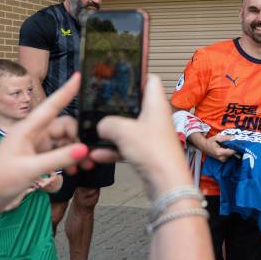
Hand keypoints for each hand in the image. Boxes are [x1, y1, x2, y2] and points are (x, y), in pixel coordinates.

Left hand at [0, 73, 89, 230]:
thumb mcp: (30, 170)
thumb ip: (58, 159)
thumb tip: (85, 149)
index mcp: (27, 129)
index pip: (52, 106)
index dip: (66, 91)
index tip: (79, 76)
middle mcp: (33, 134)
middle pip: (65, 127)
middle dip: (80, 139)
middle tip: (90, 155)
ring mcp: (36, 146)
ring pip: (65, 142)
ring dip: (76, 153)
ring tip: (85, 167)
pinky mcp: (38, 158)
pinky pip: (60, 154)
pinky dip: (68, 161)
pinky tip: (73, 172)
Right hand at [91, 75, 195, 198]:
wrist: (166, 184)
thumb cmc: (155, 153)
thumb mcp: (123, 130)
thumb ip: (107, 123)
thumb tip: (101, 125)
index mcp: (156, 104)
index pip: (150, 80)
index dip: (137, 75)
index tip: (120, 75)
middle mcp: (156, 118)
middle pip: (135, 105)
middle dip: (116, 107)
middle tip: (99, 105)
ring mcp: (152, 136)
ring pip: (128, 128)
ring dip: (111, 132)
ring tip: (94, 133)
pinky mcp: (147, 153)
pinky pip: (126, 147)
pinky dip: (113, 150)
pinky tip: (97, 155)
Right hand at [202, 135, 235, 161]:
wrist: (204, 146)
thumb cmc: (210, 141)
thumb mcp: (218, 137)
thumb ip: (227, 138)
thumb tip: (234, 138)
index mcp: (220, 152)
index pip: (232, 151)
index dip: (237, 147)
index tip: (239, 144)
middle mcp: (221, 157)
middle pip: (232, 153)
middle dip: (234, 148)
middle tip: (234, 143)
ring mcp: (221, 160)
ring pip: (231, 155)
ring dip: (231, 150)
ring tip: (228, 145)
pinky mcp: (222, 160)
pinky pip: (229, 156)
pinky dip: (229, 152)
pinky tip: (226, 148)